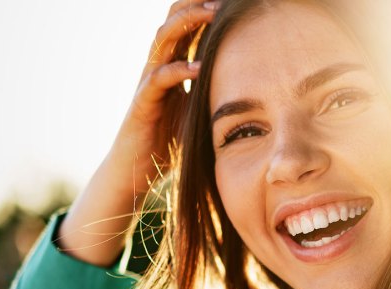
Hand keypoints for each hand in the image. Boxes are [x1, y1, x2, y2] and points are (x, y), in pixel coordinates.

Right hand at [111, 0, 219, 193]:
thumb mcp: (200, 110)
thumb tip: (252, 90)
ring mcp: (148, 82)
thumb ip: (216, 93)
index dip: (204, 9)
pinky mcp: (142, 103)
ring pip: (163, 40)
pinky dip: (179, 70)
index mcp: (173, 65)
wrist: (137, 169)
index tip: (231, 2)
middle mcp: (158, 66)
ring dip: (187, 24)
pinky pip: (159, 79)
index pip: (187, 26)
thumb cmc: (169, 140)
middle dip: (196, 5)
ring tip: (211, 14)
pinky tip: (199, 67)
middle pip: (173, 21)